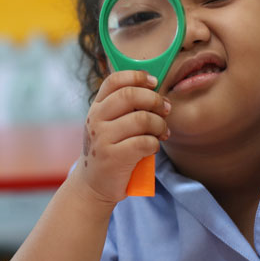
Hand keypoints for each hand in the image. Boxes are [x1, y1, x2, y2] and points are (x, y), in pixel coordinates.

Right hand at [73, 69, 169, 203]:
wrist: (94, 184)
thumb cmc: (110, 150)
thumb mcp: (110, 125)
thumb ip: (126, 108)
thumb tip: (158, 94)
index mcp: (96, 107)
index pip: (115, 80)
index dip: (137, 77)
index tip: (153, 83)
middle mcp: (95, 119)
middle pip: (130, 96)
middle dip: (155, 100)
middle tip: (165, 110)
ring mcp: (102, 138)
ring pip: (142, 120)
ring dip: (159, 125)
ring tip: (161, 133)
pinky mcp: (112, 157)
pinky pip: (144, 142)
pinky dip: (155, 144)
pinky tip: (152, 148)